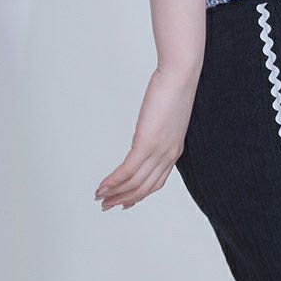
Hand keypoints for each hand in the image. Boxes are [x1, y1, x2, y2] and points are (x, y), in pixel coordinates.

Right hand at [94, 68, 195, 210]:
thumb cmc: (174, 88)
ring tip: (99, 198)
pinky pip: (127, 170)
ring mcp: (159, 150)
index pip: (156, 182)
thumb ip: (158, 127)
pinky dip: (113, 181)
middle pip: (144, 187)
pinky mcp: (147, 142)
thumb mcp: (168, 114)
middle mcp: (168, 154)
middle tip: (106, 205)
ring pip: (135, 183)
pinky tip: (101, 186)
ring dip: (115, 193)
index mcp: (174, 149)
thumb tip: (147, 129)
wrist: (181, 75)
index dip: (139, 195)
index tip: (125, 201)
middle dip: (123, 199)